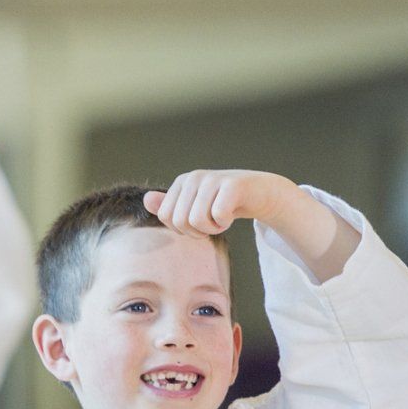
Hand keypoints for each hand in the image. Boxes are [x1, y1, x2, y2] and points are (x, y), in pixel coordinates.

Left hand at [144, 170, 299, 236]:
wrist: (260, 193)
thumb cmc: (225, 202)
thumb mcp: (195, 206)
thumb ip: (169, 205)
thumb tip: (146, 199)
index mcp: (182, 182)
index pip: (166, 217)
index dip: (183, 229)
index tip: (199, 221)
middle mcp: (194, 177)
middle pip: (180, 222)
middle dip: (198, 231)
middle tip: (213, 222)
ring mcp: (213, 179)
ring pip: (197, 221)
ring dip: (213, 229)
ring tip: (222, 218)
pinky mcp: (232, 184)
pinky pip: (217, 216)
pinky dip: (225, 223)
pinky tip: (232, 214)